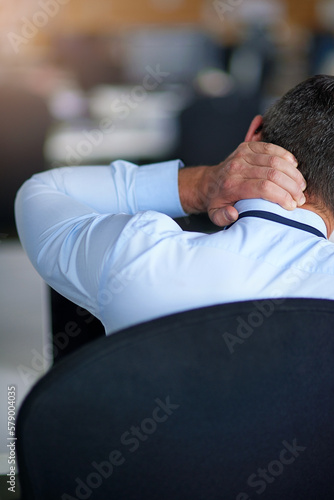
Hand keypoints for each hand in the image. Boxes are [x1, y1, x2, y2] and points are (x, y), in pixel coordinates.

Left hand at [179, 142, 306, 226]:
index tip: (292, 205)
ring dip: (292, 173)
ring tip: (300, 185)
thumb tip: (234, 214)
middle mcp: (237, 168)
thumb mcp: (215, 215)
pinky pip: (270, 147)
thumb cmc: (216, 202)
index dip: (282, 196)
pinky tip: (294, 166)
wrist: (206, 183)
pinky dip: (285, 155)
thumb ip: (223, 218)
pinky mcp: (246, 146)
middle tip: (300, 197)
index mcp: (231, 186)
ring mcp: (242, 155)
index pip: (263, 188)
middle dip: (291, 186)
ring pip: (274, 160)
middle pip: (272, 174)